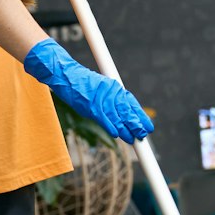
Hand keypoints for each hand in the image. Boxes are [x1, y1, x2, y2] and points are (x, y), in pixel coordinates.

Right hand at [22, 39, 152, 143]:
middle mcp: (112, 93)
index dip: (141, 116)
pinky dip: (111, 127)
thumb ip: (110, 102)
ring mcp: (102, 99)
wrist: (65, 75)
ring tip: (133, 139)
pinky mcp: (92, 106)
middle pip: (127, 112)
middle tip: (142, 135)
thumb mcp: (99, 90)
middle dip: (136, 125)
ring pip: (118, 117)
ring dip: (126, 130)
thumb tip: (120, 118)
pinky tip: (117, 135)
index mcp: (115, 88)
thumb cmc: (80, 83)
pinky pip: (104, 118)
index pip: (132, 104)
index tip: (148, 127)